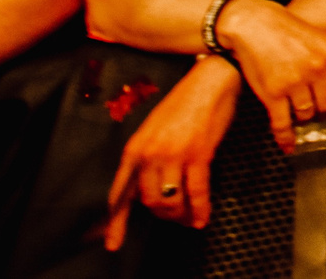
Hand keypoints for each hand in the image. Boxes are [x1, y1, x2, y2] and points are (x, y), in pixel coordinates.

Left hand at [105, 59, 239, 244]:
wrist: (212, 80)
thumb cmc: (186, 103)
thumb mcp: (155, 130)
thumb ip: (148, 158)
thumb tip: (150, 189)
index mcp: (134, 148)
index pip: (120, 194)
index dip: (116, 222)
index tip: (113, 244)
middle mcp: (149, 154)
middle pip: (148, 202)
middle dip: (163, 215)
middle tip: (176, 217)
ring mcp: (172, 155)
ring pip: (170, 201)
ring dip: (181, 215)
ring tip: (190, 218)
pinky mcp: (198, 154)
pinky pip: (197, 193)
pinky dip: (200, 210)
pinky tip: (203, 219)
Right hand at [214, 0, 325, 152]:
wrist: (254, 24)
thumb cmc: (285, 29)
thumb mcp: (320, 37)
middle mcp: (317, 68)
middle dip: (322, 111)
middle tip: (317, 111)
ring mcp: (295, 82)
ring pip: (307, 115)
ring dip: (303, 118)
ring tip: (298, 113)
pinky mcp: (273, 93)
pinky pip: (283, 124)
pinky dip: (285, 138)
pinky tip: (288, 144)